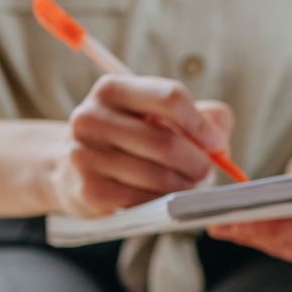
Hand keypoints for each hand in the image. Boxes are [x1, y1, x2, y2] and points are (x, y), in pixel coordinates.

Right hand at [51, 74, 232, 216]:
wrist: (71, 166)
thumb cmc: (130, 136)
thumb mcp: (159, 114)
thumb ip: (202, 117)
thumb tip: (220, 142)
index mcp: (112, 88)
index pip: (170, 98)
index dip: (201, 125)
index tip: (217, 145)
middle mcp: (92, 117)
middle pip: (166, 142)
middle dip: (197, 162)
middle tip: (206, 172)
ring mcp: (85, 154)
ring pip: (157, 176)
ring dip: (184, 186)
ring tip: (188, 184)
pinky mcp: (88, 189)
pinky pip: (142, 200)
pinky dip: (163, 202)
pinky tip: (165, 198)